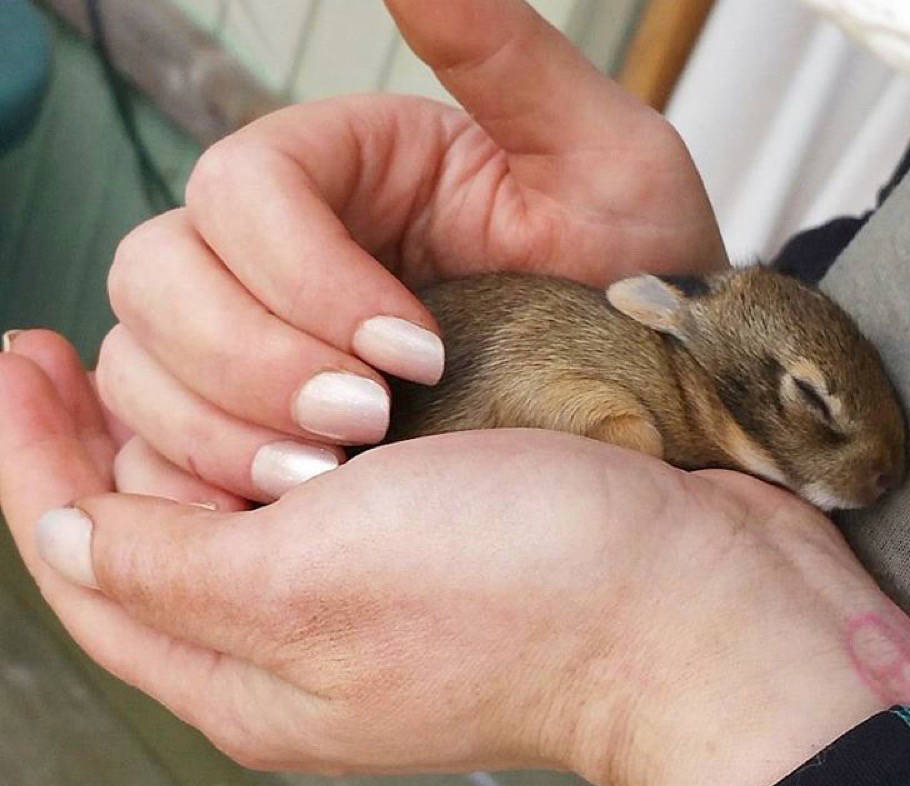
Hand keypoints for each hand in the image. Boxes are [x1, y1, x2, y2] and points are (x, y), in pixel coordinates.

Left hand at [1, 332, 909, 785]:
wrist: (706, 595)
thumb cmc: (533, 595)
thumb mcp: (314, 585)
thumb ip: (165, 563)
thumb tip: (58, 531)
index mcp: (251, 672)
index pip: (84, 559)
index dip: (27, 455)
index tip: (15, 350)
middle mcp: (302, 632)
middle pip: (157, 513)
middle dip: (149, 423)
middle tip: (199, 361)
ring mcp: (376, 577)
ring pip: (246, 474)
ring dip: (244, 398)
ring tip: (287, 361)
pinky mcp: (439, 524)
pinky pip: (328, 454)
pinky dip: (311, 397)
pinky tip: (334, 360)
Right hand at [96, 0, 726, 503]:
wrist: (664, 399)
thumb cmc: (640, 278)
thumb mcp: (604, 159)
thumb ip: (505, 55)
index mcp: (351, 169)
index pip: (242, 189)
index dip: (302, 275)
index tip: (416, 354)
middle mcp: (284, 249)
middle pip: (159, 275)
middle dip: (250, 360)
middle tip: (368, 426)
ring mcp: (261, 340)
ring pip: (144, 361)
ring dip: (219, 430)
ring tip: (332, 478)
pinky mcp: (260, 426)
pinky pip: (164, 450)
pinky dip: (203, 481)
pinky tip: (294, 505)